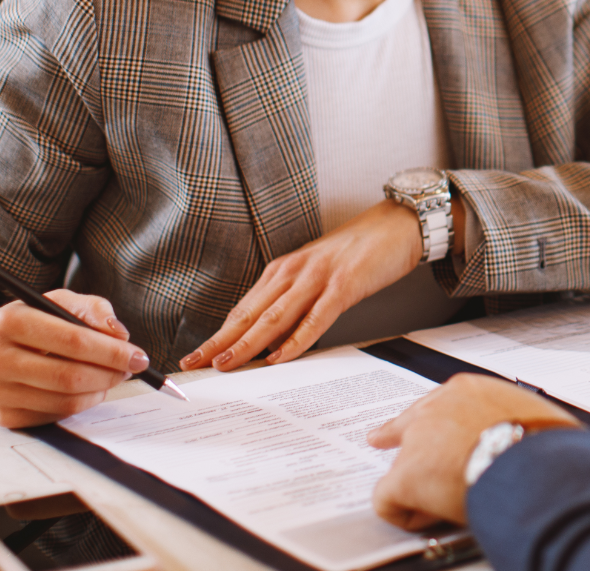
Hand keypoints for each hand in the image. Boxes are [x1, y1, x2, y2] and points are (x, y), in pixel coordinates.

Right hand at [0, 289, 148, 428]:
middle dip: (110, 374)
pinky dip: (80, 404)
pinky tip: (86, 390)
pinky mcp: (3, 416)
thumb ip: (91, 309)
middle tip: (130, 368)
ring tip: (111, 377)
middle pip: (70, 376)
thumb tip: (119, 334)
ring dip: (99, 391)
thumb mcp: (53, 302)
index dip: (112, 351)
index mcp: (9, 322)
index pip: (73, 341)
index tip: (138, 355)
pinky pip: (55, 415)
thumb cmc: (23, 323)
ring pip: (65, 400)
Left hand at [183, 199, 422, 371]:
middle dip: (219, 342)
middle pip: (249, 314)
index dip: (218, 335)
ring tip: (226, 365)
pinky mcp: (343, 285)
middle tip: (193, 364)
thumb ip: (294, 302)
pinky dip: (295, 340)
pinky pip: (315, 317)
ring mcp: (317, 278)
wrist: (396, 225)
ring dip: (246, 344)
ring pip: (274, 317)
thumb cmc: (358, 253)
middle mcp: (292, 272)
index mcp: (283, 271)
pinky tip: (279, 356)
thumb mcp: (316, 275)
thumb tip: (273, 339)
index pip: (243, 309)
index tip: (196, 356)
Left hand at [368, 374, 579, 529]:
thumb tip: (532, 440)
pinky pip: (388, 499)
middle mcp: (438, 408)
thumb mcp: (535, 417)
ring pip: (404, 466)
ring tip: (448, 504)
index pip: (440, 402)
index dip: (431, 417)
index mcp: (469, 391)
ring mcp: (418, 441)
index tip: (422, 421)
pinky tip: (424, 519)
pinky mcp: (406, 476)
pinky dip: (404, 513)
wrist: (537, 466)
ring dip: (421, 485)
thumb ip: (517, 422)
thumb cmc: (547, 446)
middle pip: (408, 424)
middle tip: (379, 438)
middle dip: (394, 435)